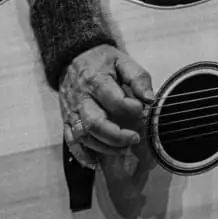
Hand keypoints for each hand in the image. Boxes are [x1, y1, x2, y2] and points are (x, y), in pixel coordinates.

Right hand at [59, 44, 154, 168]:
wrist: (74, 57)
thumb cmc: (101, 61)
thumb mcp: (122, 61)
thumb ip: (138, 78)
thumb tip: (150, 98)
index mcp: (95, 80)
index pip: (113, 99)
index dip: (130, 107)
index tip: (142, 109)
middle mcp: (81, 98)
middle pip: (94, 123)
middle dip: (116, 135)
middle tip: (135, 138)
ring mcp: (72, 111)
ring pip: (83, 135)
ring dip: (103, 147)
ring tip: (122, 148)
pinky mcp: (67, 120)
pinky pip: (70, 141)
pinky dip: (82, 154)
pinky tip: (95, 161)